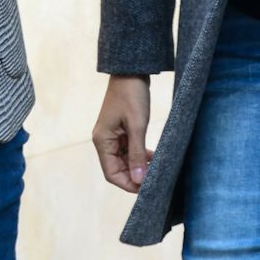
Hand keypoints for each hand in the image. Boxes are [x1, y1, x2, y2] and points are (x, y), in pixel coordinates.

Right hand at [93, 75, 154, 193]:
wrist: (131, 71)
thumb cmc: (132, 95)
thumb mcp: (137, 125)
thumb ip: (137, 153)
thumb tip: (138, 179)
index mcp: (102, 141)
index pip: (112, 174)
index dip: (128, 184)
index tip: (146, 188)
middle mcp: (104, 141)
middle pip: (117, 169)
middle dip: (135, 176)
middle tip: (155, 180)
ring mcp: (112, 136)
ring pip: (124, 160)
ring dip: (138, 166)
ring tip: (156, 168)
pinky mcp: (120, 130)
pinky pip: (128, 150)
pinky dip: (139, 155)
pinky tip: (152, 157)